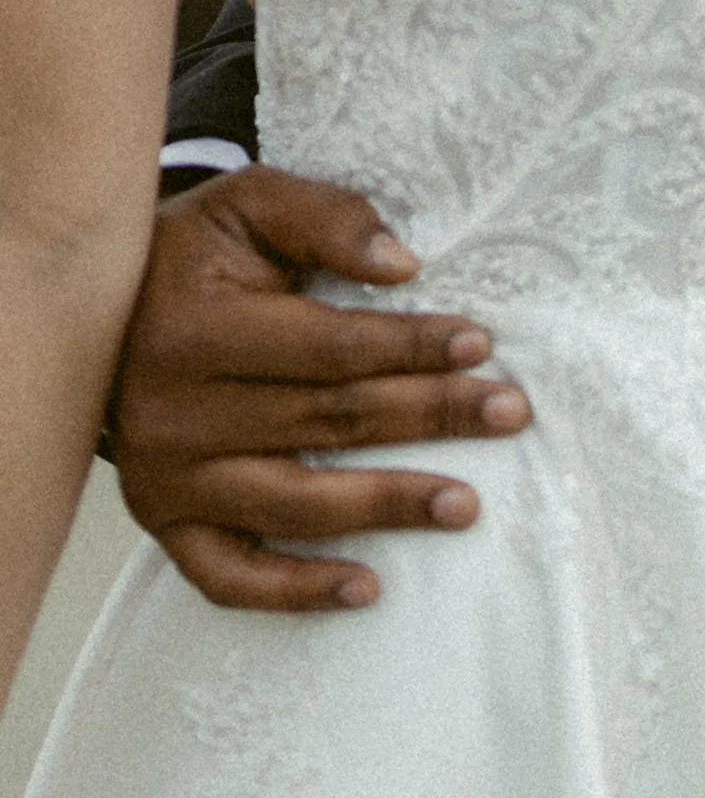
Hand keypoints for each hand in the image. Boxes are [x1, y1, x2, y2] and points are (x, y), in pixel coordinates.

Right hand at [109, 168, 530, 611]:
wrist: (102, 314)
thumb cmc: (200, 254)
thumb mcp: (251, 205)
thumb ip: (325, 219)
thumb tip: (402, 265)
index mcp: (196, 329)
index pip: (327, 347)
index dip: (409, 345)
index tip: (481, 342)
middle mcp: (171, 414)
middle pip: (326, 422)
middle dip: (429, 415)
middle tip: (510, 413)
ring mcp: (165, 479)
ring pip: (294, 504)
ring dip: (387, 507)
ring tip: (466, 504)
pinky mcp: (163, 523)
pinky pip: (229, 575)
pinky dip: (296, 591)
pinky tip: (368, 589)